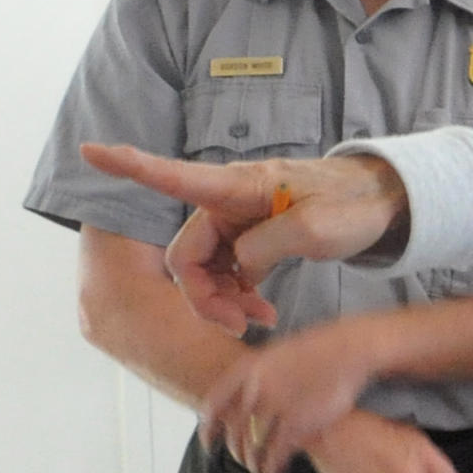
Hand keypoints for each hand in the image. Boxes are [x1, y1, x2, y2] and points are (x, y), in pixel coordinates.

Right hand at [77, 145, 408, 332]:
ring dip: (222, 300)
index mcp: (237, 187)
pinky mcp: (252, 242)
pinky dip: (238, 296)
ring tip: (260, 317)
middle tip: (240, 323)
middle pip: (185, 255)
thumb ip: (266, 245)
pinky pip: (226, 274)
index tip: (89, 150)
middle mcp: (228, 203)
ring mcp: (238, 224)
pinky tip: (262, 311)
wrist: (384, 203)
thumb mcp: (315, 228)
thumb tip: (237, 265)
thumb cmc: (353, 204)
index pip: (174, 176)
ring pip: (204, 271)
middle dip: (203, 294)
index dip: (129, 165)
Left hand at [197, 322, 380, 472]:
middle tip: (243, 462)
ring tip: (262, 472)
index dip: (207, 429)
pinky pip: (276, 454)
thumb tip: (239, 400)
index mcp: (248, 369)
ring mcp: (278, 405)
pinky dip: (273, 468)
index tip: (209, 445)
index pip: (214, 405)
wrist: (349, 348)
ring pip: (253, 447)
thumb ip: (254, 376)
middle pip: (234, 432)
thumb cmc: (315, 352)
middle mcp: (258, 387)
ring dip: (255, 465)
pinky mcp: (299, 422)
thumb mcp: (275, 354)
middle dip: (236, 453)